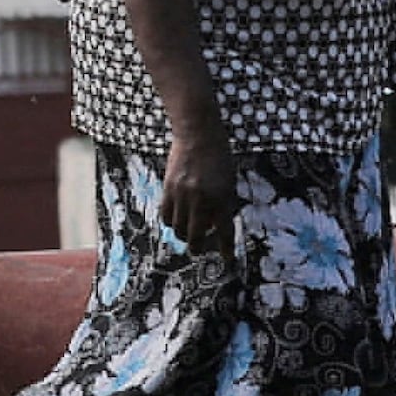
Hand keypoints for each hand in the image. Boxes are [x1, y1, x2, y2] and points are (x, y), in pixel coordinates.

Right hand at [158, 127, 240, 253]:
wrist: (198, 134)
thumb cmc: (219, 156)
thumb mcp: (229, 181)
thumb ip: (224, 204)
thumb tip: (215, 226)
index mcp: (222, 198)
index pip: (225, 232)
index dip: (226, 250)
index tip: (228, 261)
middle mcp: (201, 200)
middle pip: (196, 237)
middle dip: (199, 248)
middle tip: (201, 249)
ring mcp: (182, 195)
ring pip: (178, 229)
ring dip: (184, 235)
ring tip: (189, 232)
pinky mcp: (168, 188)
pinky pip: (166, 215)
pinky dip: (172, 222)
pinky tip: (177, 219)